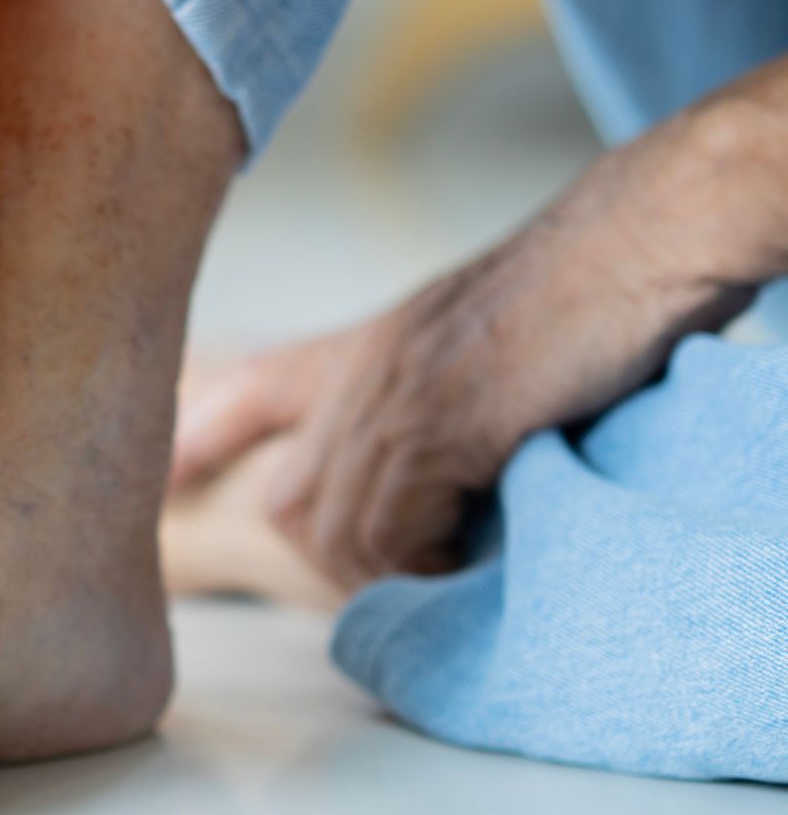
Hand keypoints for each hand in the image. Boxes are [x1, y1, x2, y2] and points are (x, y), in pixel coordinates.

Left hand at [171, 68, 787, 588]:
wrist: (646, 235)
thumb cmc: (593, 286)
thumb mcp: (480, 336)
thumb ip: (435, 398)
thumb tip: (444, 488)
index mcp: (368, 345)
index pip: (257, 390)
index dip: (206, 440)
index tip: (168, 484)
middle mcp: (360, 371)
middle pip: (292, 507)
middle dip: (338, 565)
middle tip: (420, 578)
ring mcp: (391, 395)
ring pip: (339, 531)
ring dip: (394, 573)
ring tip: (462, 567)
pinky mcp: (437, 421)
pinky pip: (394, 532)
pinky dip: (432, 564)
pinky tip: (482, 551)